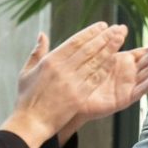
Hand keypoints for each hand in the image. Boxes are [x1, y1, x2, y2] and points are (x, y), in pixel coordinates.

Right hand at [4, 23, 128, 147]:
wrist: (31, 122)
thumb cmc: (27, 98)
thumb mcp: (27, 72)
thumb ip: (37, 52)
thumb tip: (42, 34)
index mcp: (50, 61)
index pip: (75, 41)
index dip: (90, 32)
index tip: (102, 26)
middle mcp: (63, 69)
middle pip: (88, 49)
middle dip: (105, 37)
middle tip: (118, 28)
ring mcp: (72, 83)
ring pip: (95, 61)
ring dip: (109, 49)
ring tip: (120, 39)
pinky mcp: (79, 96)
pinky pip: (96, 78)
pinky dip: (105, 68)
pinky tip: (114, 60)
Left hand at [63, 31, 147, 131]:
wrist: (72, 99)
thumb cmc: (83, 78)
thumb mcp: (96, 56)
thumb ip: (107, 43)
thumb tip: (117, 26)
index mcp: (125, 62)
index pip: (146, 51)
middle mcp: (130, 74)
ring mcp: (129, 86)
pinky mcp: (126, 98)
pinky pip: (141, 89)